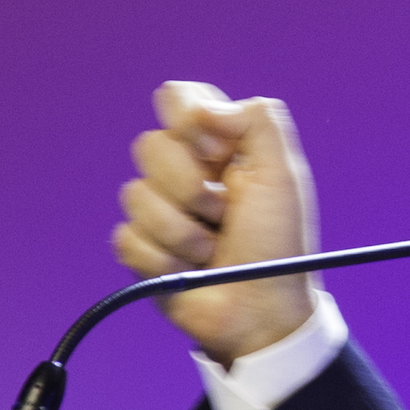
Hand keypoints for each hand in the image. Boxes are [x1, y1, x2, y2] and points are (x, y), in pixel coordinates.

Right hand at [109, 81, 319, 363]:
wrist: (261, 311)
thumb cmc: (279, 245)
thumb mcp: (283, 175)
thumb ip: (257, 122)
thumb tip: (204, 108)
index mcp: (219, 145)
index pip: (178, 99)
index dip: (187, 120)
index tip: (216, 150)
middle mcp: (185, 171)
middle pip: (149, 145)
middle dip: (189, 187)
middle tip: (223, 213)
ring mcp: (160, 209)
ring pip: (134, 195)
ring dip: (181, 231)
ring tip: (212, 250)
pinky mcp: (141, 247)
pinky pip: (126, 238)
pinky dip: (163, 259)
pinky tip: (189, 269)